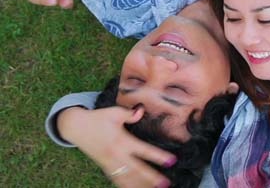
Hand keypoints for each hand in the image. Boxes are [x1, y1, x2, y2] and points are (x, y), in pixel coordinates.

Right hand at [58, 106, 174, 187]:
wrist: (76, 127)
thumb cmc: (98, 118)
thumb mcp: (114, 112)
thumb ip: (129, 114)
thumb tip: (141, 110)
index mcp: (122, 141)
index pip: (143, 150)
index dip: (158, 156)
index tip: (172, 161)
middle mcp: (116, 154)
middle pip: (136, 169)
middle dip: (151, 178)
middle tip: (165, 184)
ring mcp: (110, 163)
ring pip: (127, 178)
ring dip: (140, 185)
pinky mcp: (105, 167)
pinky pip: (116, 180)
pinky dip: (126, 186)